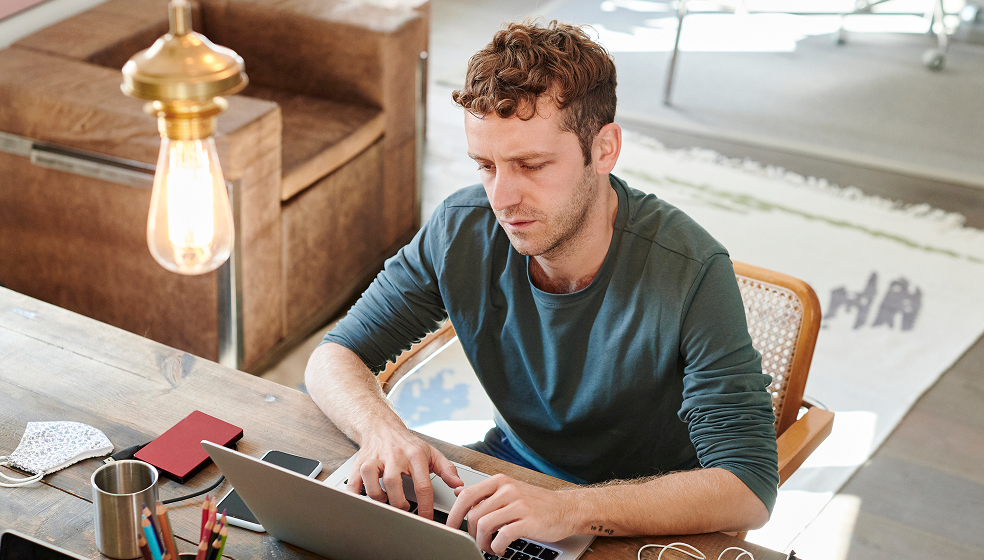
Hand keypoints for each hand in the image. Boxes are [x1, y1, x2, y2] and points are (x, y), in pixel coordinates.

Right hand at [347, 427, 462, 519]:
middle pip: (394, 484)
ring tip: (386, 501)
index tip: (426, 521)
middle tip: (404, 510)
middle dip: (399, 504)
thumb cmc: (408, 444)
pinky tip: (362, 500)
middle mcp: (394, 456)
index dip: (425, 507)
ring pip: (371, 481)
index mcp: (415, 456)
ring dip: (378, 497)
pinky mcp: (358, 464)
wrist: (382, 427)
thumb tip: (459, 486)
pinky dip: (355, 495)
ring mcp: (374, 459)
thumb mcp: (431, 453)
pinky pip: (353, 482)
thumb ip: (447, 470)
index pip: (423, 485)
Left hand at [446, 474, 580, 555]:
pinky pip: (502, 536)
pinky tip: (500, 549)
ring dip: (482, 542)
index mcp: (500, 481)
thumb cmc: (537, 502)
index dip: (455, 513)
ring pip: (484, 525)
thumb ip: (484, 492)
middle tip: (474, 541)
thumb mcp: (509, 490)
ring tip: (488, 547)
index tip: (451, 527)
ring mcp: (519, 505)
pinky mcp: (528, 521)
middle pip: (473, 513)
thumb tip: (459, 491)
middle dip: (469, 533)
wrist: (566, 509)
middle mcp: (508, 490)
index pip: (467, 495)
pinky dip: (497, 547)